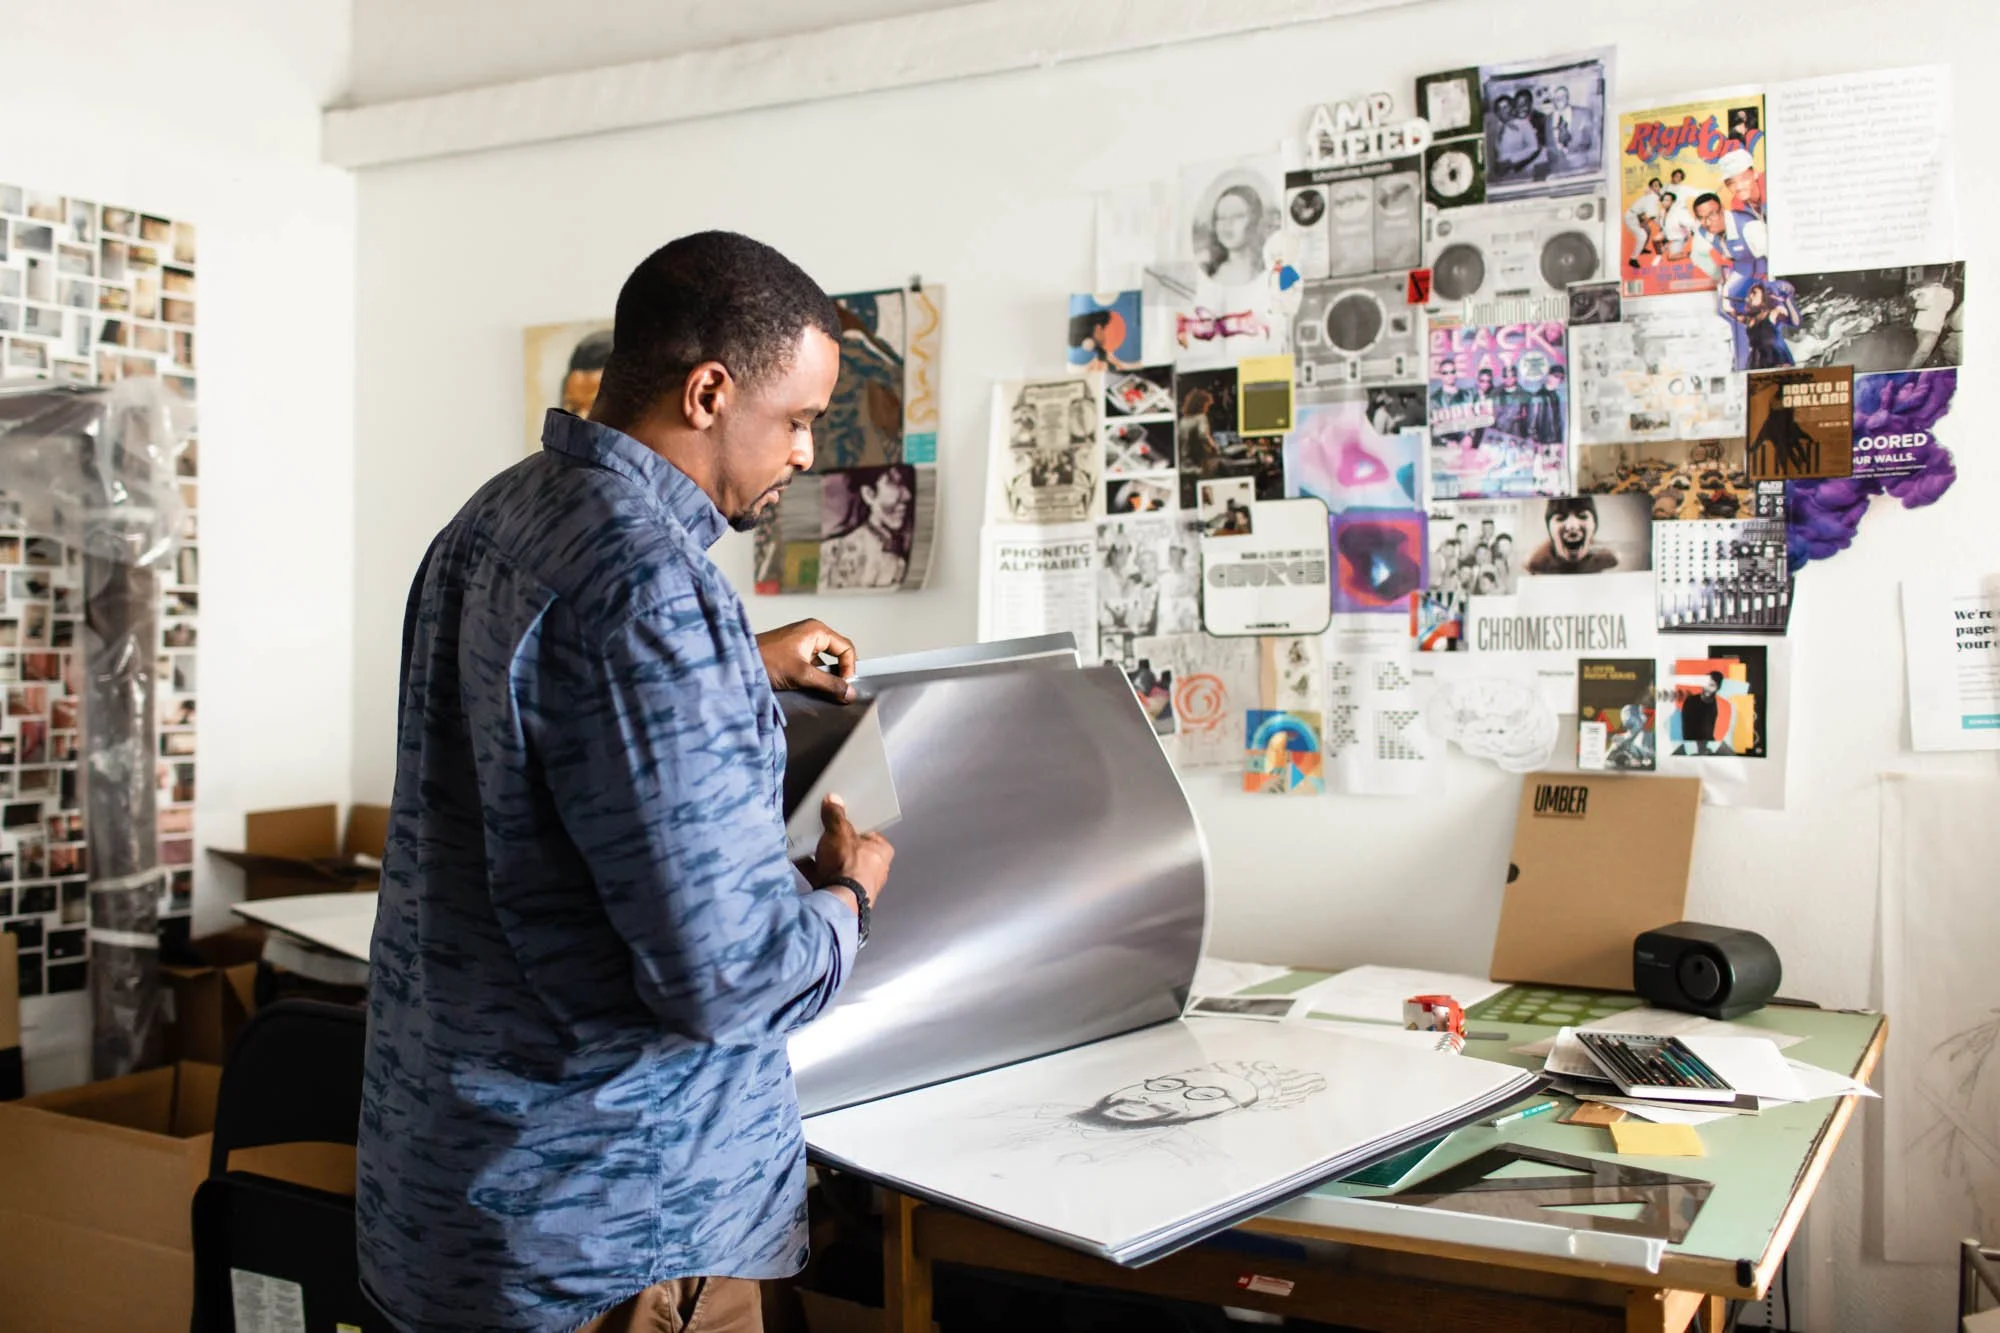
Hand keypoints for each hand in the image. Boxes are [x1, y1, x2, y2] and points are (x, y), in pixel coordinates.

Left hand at [757, 619, 856, 701]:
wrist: (739, 663)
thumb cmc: (765, 660)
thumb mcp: (801, 675)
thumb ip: (829, 684)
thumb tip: (849, 693)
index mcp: (816, 630)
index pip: (846, 648)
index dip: (849, 668)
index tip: (844, 686)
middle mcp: (811, 634)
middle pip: (837, 655)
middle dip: (838, 674)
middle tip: (834, 690)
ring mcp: (801, 644)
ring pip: (824, 663)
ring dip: (824, 677)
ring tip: (817, 689)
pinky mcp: (793, 654)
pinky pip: (812, 666)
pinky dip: (813, 678)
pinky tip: (806, 688)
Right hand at [801, 794, 892, 914]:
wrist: (837, 901)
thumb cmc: (850, 867)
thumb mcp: (840, 832)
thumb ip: (835, 816)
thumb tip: (833, 802)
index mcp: (882, 852)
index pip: (869, 831)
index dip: (853, 823)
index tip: (839, 816)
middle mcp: (874, 870)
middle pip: (851, 848)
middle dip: (835, 841)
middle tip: (822, 830)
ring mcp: (856, 885)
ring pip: (837, 864)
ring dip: (823, 856)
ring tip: (809, 844)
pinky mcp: (840, 895)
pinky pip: (824, 877)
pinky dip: (812, 869)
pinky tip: (800, 859)